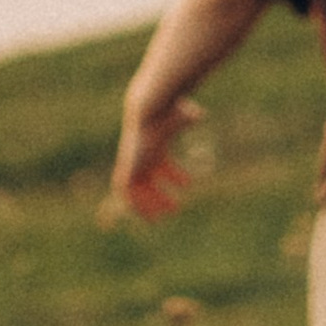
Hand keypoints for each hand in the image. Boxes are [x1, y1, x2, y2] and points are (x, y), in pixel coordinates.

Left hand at [106, 91, 202, 225]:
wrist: (149, 112)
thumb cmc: (167, 111)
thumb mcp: (181, 113)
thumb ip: (190, 115)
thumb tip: (199, 114)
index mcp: (154, 144)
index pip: (161, 163)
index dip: (174, 174)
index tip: (188, 184)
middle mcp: (142, 156)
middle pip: (148, 178)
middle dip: (161, 194)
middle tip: (176, 208)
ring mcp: (133, 163)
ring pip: (138, 189)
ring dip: (150, 203)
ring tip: (167, 214)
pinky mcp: (126, 169)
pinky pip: (127, 193)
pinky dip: (137, 204)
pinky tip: (151, 214)